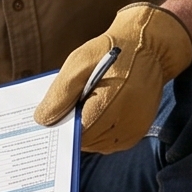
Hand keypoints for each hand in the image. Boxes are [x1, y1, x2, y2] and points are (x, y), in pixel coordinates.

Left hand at [34, 3, 191, 152]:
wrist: (150, 47)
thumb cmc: (111, 51)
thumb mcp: (79, 63)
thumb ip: (60, 93)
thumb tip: (42, 120)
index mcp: (111, 102)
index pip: (76, 132)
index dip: (63, 124)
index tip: (57, 113)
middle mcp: (126, 122)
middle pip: (85, 141)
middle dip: (74, 126)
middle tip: (73, 104)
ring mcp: (134, 130)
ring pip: (96, 144)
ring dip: (87, 130)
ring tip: (89, 105)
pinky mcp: (138, 132)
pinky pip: (109, 143)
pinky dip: (99, 132)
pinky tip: (99, 113)